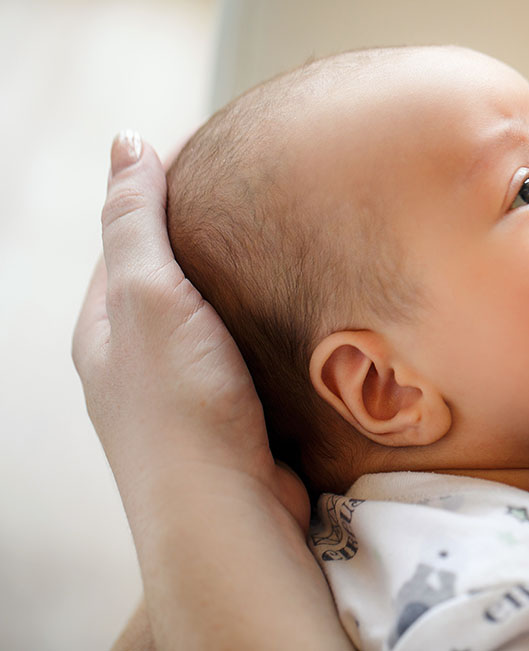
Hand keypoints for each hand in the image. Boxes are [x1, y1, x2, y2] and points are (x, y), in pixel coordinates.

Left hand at [72, 131, 307, 529]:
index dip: (162, 195)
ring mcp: (187, 400)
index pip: (125, 241)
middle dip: (210, 245)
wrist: (226, 512)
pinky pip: (250, 362)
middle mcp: (136, 368)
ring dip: (245, 294)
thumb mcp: (147, 294)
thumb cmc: (181, 402)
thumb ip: (134, 220)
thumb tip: (125, 142)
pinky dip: (270, 335)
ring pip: (215, 326)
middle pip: (171, 284)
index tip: (218, 159)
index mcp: (103, 332)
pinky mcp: (233, 425)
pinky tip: (300, 322)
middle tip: (263, 206)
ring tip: (290, 256)